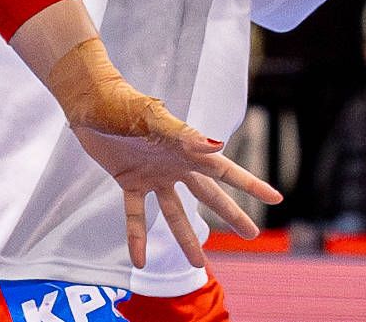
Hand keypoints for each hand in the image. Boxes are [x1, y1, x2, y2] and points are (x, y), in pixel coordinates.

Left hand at [50, 39, 279, 265]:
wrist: (90, 100)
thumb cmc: (123, 103)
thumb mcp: (152, 118)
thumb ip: (183, 135)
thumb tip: (217, 146)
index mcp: (186, 148)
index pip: (225, 169)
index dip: (250, 185)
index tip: (275, 199)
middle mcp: (175, 164)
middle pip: (208, 194)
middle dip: (230, 215)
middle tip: (252, 235)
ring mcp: (153, 174)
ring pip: (175, 212)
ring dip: (186, 238)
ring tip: (199, 265)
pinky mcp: (129, 180)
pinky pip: (137, 214)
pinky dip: (137, 237)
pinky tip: (140, 261)